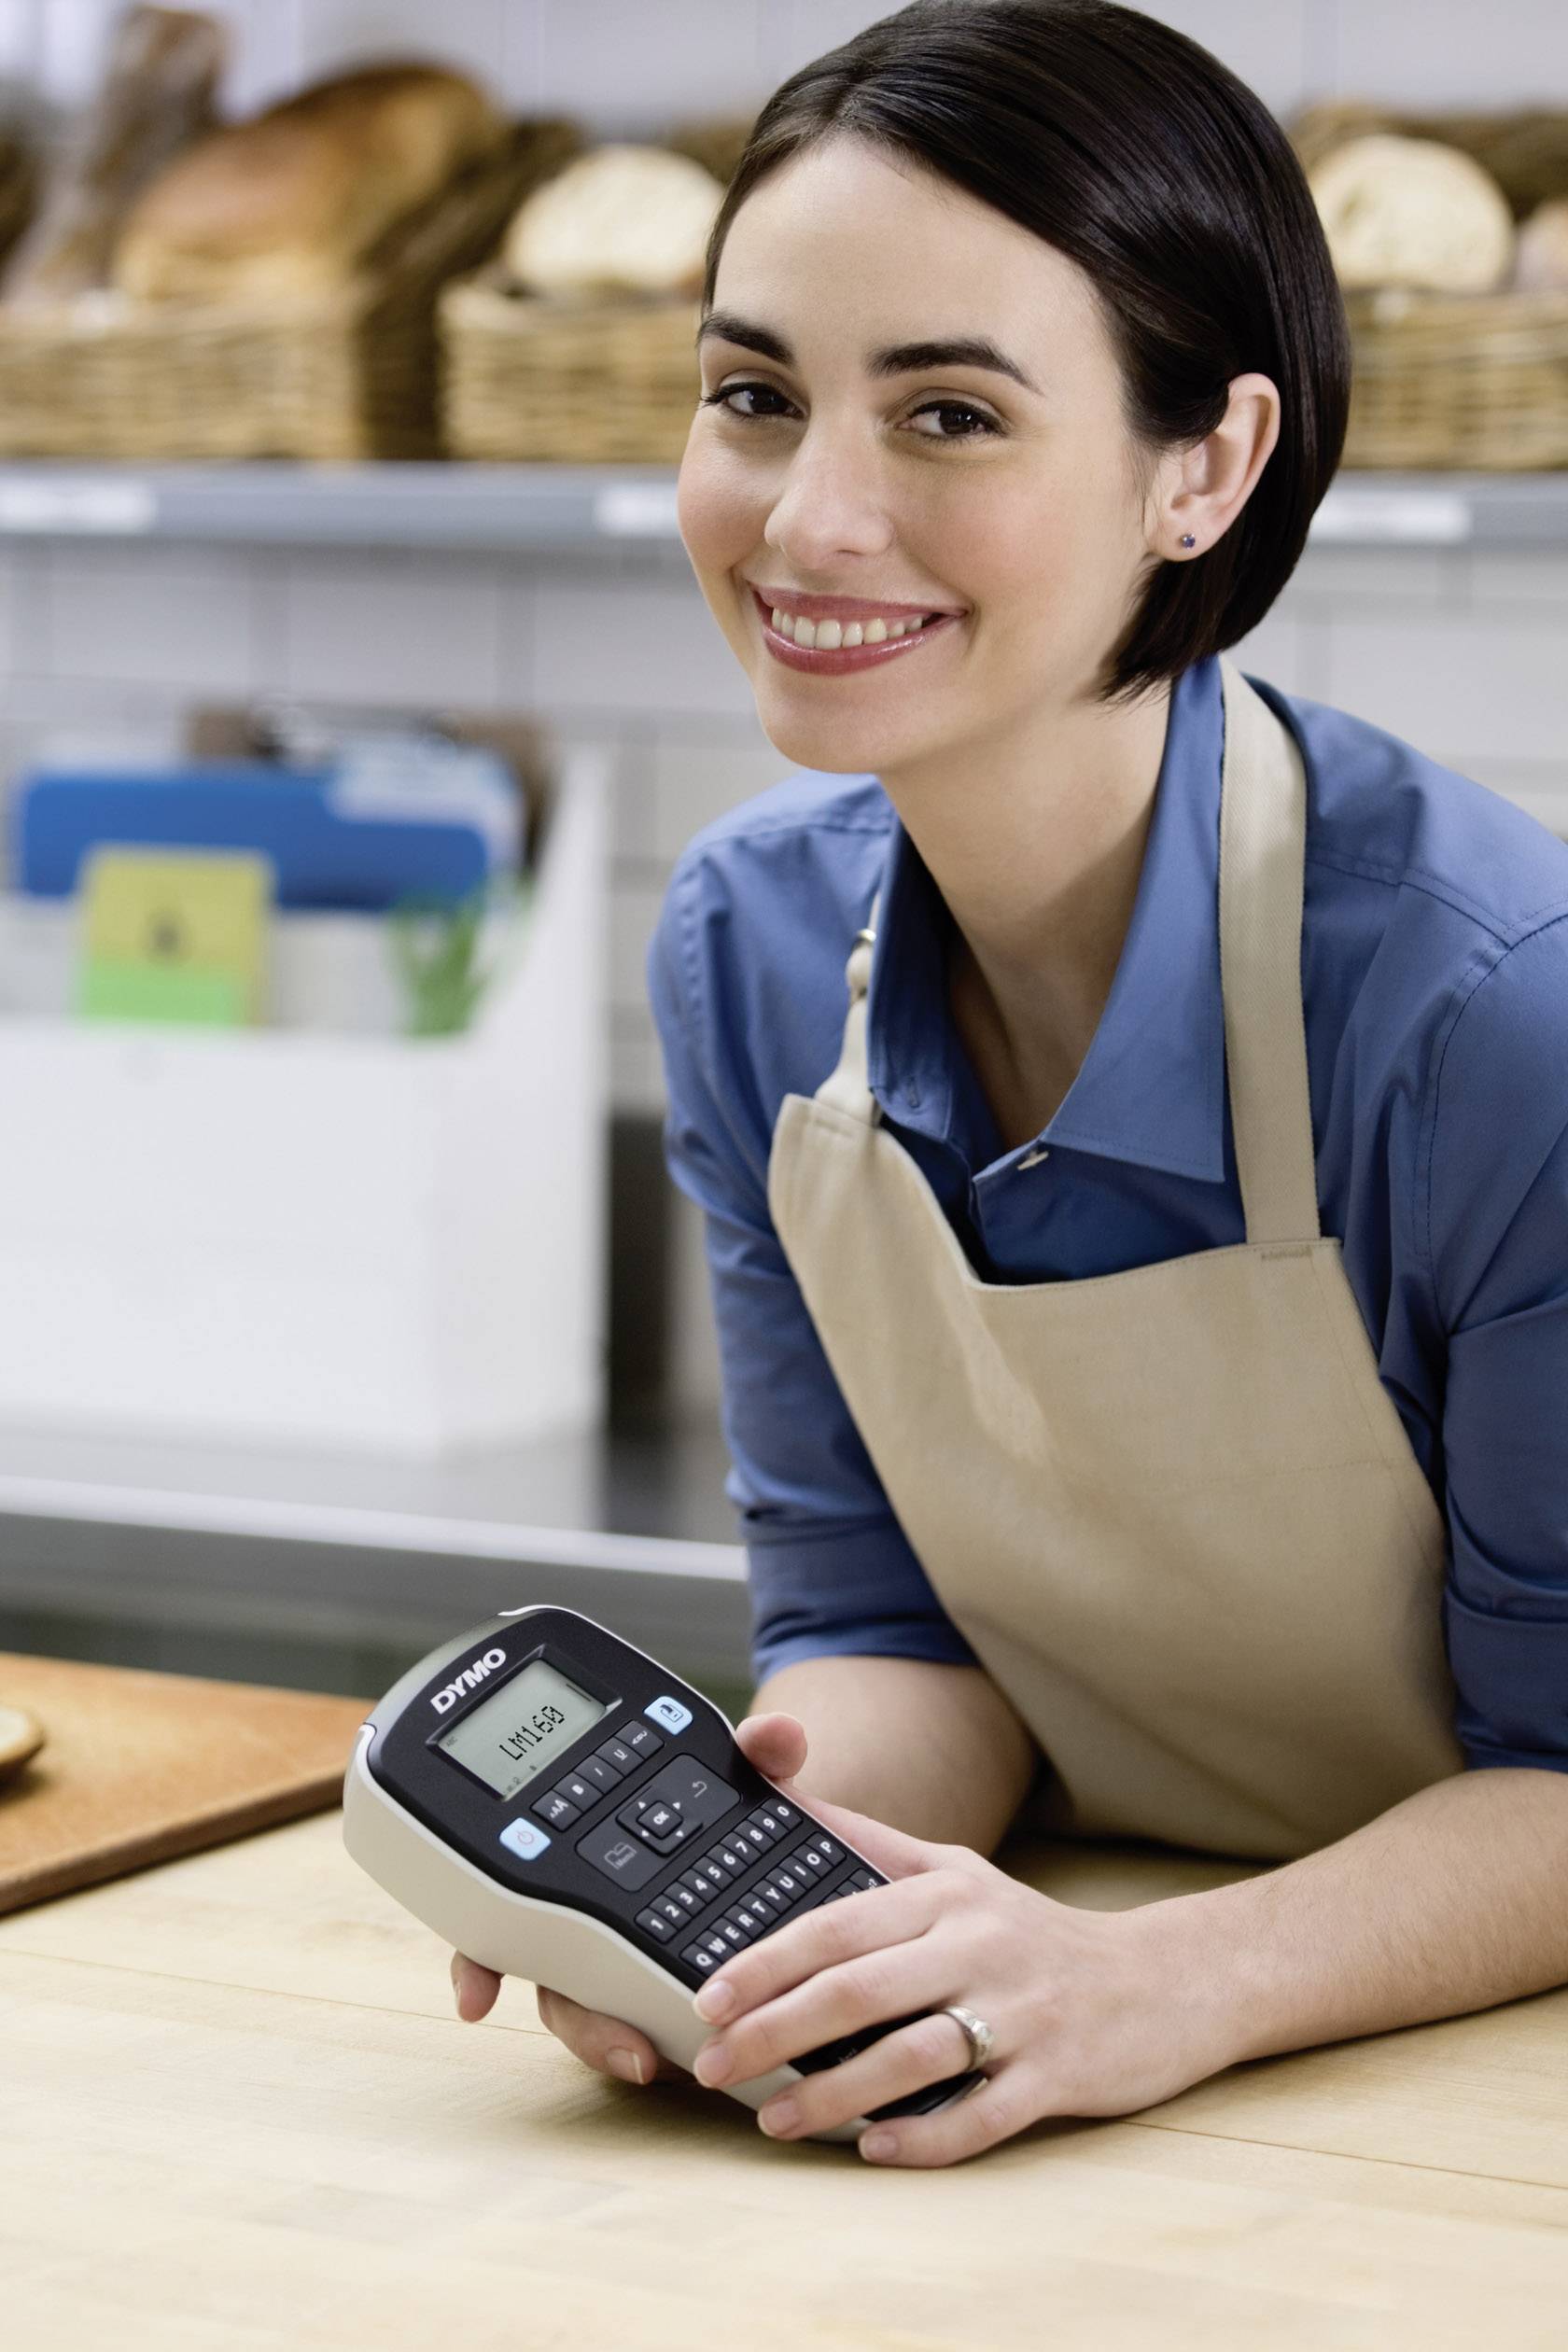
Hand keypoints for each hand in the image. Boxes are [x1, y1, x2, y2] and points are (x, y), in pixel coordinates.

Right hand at [448, 1707, 821, 2088]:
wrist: (808, 1856)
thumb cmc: (751, 1818)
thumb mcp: (753, 1780)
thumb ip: (758, 1751)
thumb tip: (773, 1735)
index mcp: (596, 1868)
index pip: (519, 1915)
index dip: (481, 1961)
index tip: (475, 1998)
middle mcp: (605, 1928)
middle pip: (563, 1992)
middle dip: (581, 2026)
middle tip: (622, 2045)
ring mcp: (642, 1973)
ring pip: (604, 2025)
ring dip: (617, 2047)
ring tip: (654, 2060)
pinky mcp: (686, 2008)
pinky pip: (662, 2043)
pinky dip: (668, 2056)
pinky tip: (687, 2066)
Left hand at [685, 1805, 1242, 2168]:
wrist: (1164, 1982)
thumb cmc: (1030, 1933)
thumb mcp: (956, 1871)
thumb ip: (869, 1844)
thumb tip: (784, 1801)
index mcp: (946, 1890)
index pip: (836, 1924)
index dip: (765, 1963)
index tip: (708, 1999)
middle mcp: (979, 1942)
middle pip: (858, 1990)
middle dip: (774, 2033)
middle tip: (715, 2068)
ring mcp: (1021, 2011)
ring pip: (910, 2057)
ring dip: (833, 2094)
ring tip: (774, 2120)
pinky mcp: (1057, 2074)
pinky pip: (980, 2114)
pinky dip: (922, 2137)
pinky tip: (874, 2148)